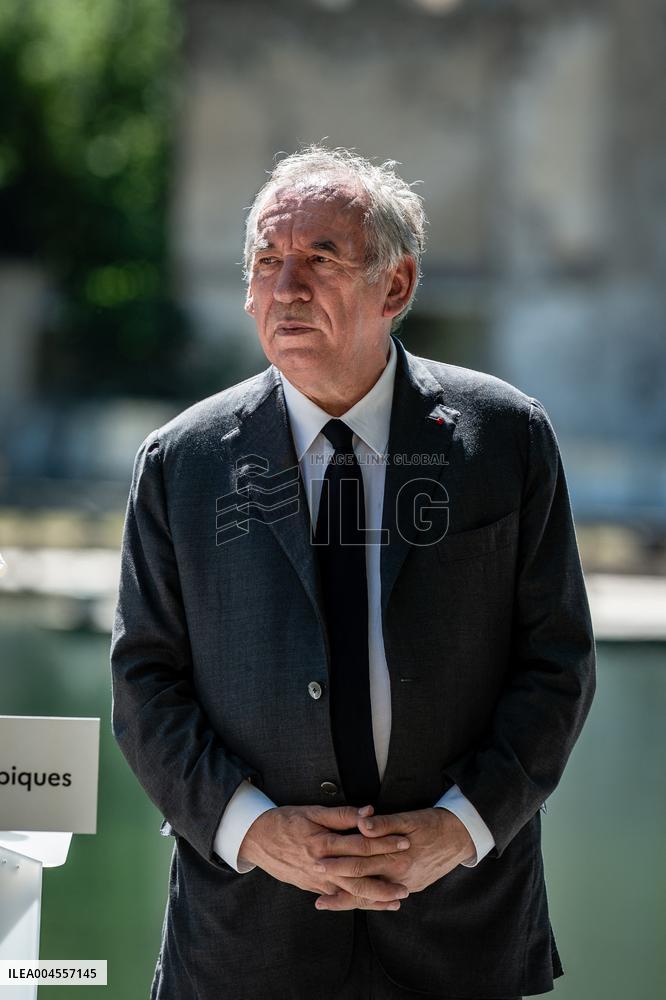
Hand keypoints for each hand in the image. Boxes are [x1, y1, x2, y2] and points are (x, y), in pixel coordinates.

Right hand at [238, 804, 412, 909]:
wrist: (255, 839)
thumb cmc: (285, 821)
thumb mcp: (312, 811)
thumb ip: (342, 815)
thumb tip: (369, 812)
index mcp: (324, 843)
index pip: (361, 844)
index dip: (384, 843)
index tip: (405, 842)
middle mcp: (322, 865)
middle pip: (359, 875)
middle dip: (385, 881)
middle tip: (407, 884)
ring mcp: (317, 880)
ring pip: (350, 892)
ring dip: (374, 899)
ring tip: (396, 901)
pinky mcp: (312, 888)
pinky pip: (338, 898)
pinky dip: (355, 902)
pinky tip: (370, 905)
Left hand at [313, 806, 475, 910]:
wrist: (461, 838)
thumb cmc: (434, 823)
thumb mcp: (410, 819)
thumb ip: (383, 824)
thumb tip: (361, 825)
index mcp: (396, 858)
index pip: (359, 863)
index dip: (337, 862)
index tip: (317, 860)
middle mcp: (399, 876)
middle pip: (360, 883)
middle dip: (335, 883)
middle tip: (312, 880)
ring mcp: (406, 885)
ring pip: (370, 897)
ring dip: (346, 899)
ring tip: (324, 901)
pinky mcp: (410, 887)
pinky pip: (383, 897)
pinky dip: (366, 901)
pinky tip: (353, 901)